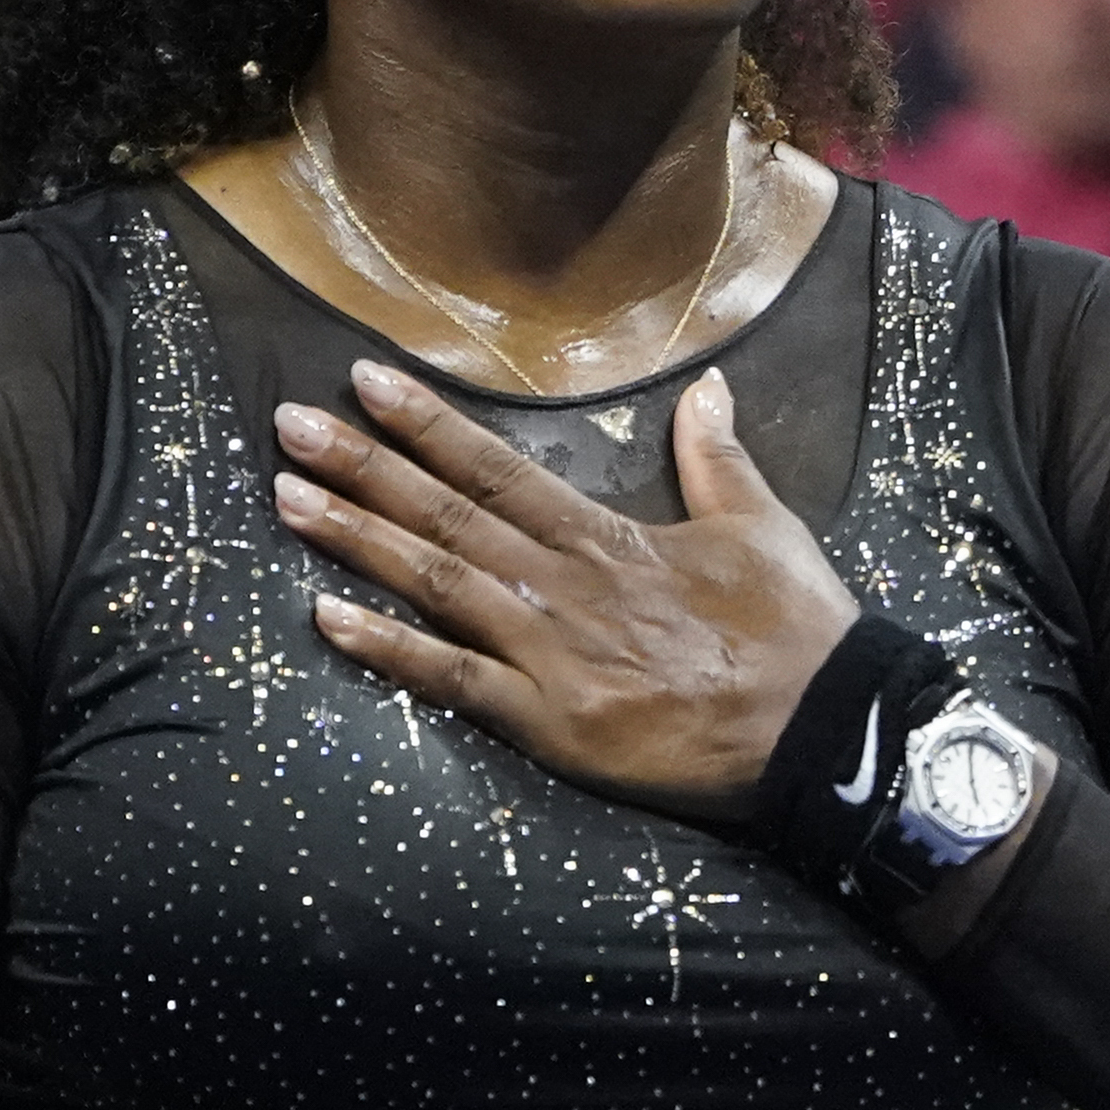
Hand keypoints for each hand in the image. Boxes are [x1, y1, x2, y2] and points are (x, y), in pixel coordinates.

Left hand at [271, 361, 860, 820]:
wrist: (825, 728)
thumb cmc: (796, 630)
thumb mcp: (762, 526)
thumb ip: (717, 458)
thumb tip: (706, 387)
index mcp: (609, 537)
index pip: (499, 468)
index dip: (427, 425)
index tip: (365, 381)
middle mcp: (564, 584)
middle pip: (445, 516)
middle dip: (362, 467)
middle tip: (287, 425)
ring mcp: (551, 654)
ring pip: (434, 585)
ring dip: (355, 541)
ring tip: (285, 500)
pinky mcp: (551, 722)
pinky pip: (453, 682)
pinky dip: (388, 651)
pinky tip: (325, 622)